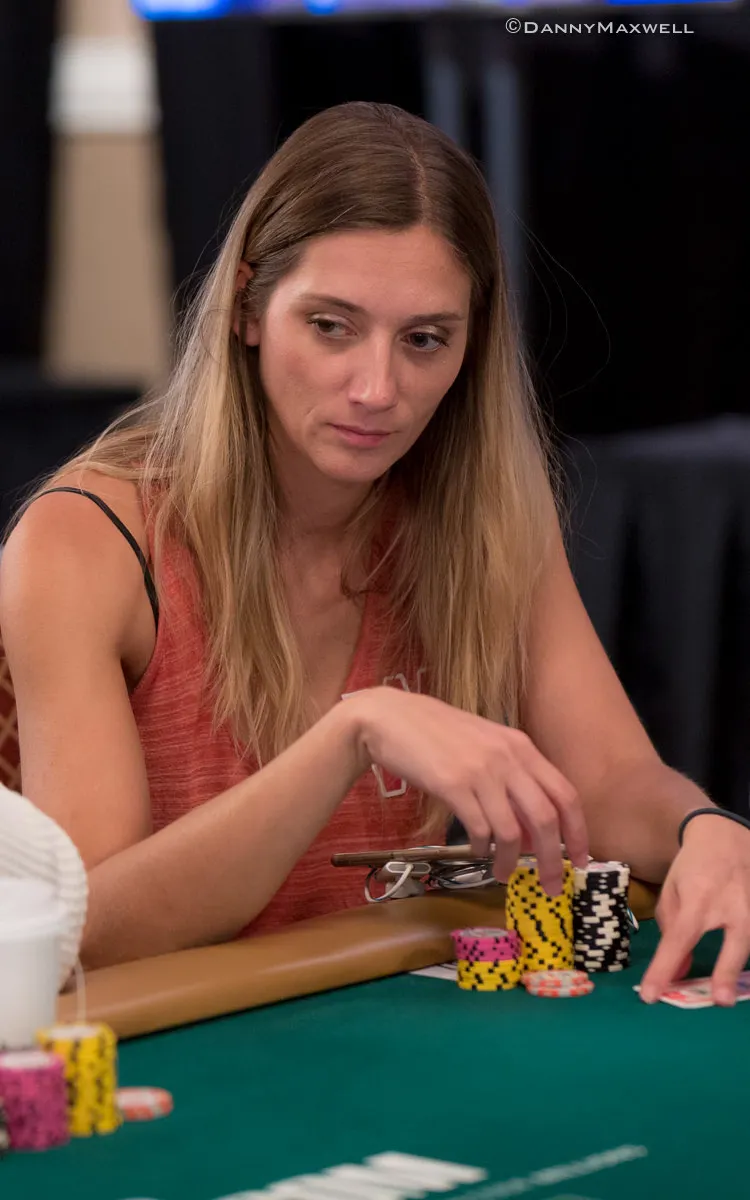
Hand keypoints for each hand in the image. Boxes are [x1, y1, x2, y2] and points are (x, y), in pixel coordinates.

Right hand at [352, 686, 588, 894]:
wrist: (392, 717)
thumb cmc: (438, 732)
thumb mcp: (486, 745)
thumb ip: (513, 778)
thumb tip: (533, 829)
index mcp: (521, 746)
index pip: (565, 794)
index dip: (580, 832)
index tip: (582, 860)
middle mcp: (507, 757)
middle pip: (547, 819)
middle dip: (554, 859)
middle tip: (552, 885)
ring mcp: (480, 771)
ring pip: (513, 830)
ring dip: (511, 861)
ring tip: (503, 874)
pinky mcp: (452, 785)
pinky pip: (479, 829)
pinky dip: (483, 848)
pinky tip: (478, 851)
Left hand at [639, 814, 749, 1005]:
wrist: (726, 836)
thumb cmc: (693, 867)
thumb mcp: (672, 891)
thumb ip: (671, 931)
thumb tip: (676, 972)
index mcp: (698, 898)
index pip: (679, 939)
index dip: (664, 969)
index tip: (651, 996)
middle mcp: (730, 904)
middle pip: (734, 942)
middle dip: (727, 971)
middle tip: (721, 1000)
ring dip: (737, 969)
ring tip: (724, 994)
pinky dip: (745, 953)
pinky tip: (738, 977)